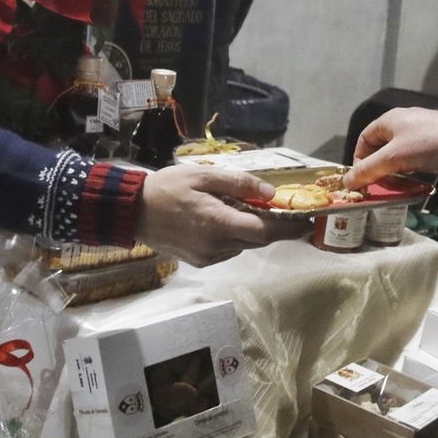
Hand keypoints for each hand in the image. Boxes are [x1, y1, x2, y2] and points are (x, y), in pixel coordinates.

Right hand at [134, 165, 303, 266]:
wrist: (131, 212)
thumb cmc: (166, 188)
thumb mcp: (203, 176)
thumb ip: (239, 184)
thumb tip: (270, 194)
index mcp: (218, 224)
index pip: (265, 231)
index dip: (288, 228)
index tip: (306, 222)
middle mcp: (216, 246)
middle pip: (257, 240)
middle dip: (273, 227)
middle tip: (284, 211)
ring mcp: (207, 257)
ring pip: (243, 246)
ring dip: (251, 230)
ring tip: (247, 210)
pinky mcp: (199, 261)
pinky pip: (228, 250)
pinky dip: (234, 236)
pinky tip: (225, 219)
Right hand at [343, 108, 437, 190]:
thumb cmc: (429, 146)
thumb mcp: (394, 158)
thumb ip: (368, 169)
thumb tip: (345, 181)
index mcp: (389, 119)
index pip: (364, 138)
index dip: (359, 159)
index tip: (362, 179)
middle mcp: (403, 121)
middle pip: (380, 146)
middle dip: (377, 167)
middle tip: (379, 186)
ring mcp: (420, 130)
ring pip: (398, 153)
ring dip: (394, 170)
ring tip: (397, 186)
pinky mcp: (434, 141)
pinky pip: (414, 156)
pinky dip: (409, 168)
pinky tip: (415, 180)